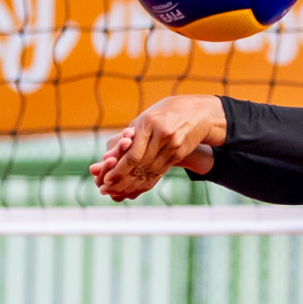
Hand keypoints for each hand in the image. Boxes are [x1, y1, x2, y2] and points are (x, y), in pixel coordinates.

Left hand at [93, 95, 226, 199]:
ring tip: (120, 191)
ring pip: (151, 169)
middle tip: (109, 189)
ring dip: (134, 183)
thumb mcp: (145, 119)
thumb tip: (109, 157)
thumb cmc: (162, 114)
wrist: (195, 112)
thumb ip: (129, 136)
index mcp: (148, 122)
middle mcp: (162, 134)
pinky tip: (138, 186)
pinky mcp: (180, 152)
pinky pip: (161, 169)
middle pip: (141, 164)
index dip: (119, 170)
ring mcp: (173, 144)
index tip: (107, 179)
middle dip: (123, 179)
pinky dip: (148, 179)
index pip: (132, 154)